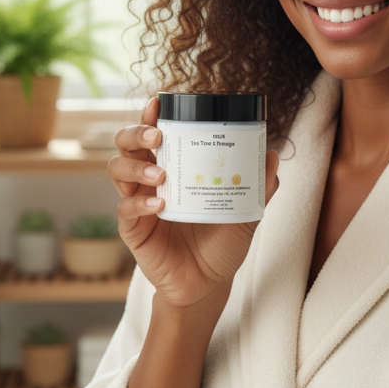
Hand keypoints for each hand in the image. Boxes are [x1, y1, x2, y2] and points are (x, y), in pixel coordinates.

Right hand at [109, 97, 279, 307]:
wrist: (209, 285)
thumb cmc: (222, 244)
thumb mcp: (246, 213)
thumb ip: (258, 185)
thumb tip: (271, 154)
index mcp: (174, 168)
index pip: (154, 134)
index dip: (150, 116)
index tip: (158, 103)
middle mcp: (151, 180)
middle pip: (126, 145)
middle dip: (136, 133)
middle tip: (158, 136)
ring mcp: (139, 203)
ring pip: (117, 169)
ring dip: (136, 167)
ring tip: (162, 174)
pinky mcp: (134, 229)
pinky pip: (125, 209)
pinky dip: (140, 203)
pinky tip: (160, 204)